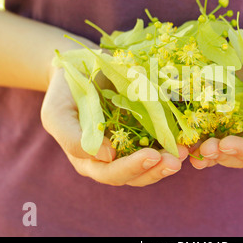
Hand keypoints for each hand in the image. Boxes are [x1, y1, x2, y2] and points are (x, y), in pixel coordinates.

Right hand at [41, 42, 188, 185]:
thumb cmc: (65, 92)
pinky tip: (185, 138)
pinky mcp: (143, 130)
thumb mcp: (57, 113)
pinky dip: (172, 143)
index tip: (151, 156)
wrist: (79, 67)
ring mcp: (128, 145)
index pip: (111, 173)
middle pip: (135, 174)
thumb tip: (108, 157)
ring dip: (168, 160)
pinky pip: (158, 143)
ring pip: (150, 164)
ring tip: (184, 151)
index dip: (132, 167)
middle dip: (156, 169)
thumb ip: (73, 139)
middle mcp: (110, 158)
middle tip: (175, 160)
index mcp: (88, 159)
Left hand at [189, 23, 242, 168]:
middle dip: (220, 153)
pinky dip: (195, 134)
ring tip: (191, 148)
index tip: (226, 144)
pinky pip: (208, 128)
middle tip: (205, 148)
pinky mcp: (220, 113)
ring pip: (221, 147)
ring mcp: (237, 127)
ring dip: (205, 150)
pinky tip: (182, 137)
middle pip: (237, 156)